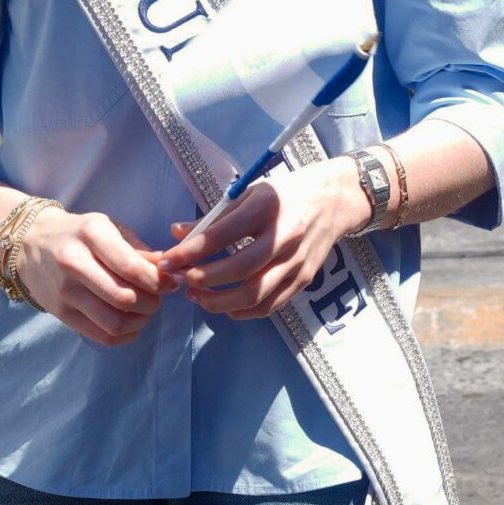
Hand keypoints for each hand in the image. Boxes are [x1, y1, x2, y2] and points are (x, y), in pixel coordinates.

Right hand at [15, 206, 172, 349]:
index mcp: (92, 235)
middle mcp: (75, 263)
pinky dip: (124, 336)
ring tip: (145, 312)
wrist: (30, 244)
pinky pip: (100, 336)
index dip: (158, 281)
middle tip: (158, 298)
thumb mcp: (107, 228)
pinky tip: (132, 326)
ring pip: (114, 322)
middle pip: (125, 298)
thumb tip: (169, 271)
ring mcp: (65, 292)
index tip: (170, 283)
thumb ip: (138, 250)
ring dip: (140, 322)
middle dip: (152, 303)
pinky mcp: (60, 313)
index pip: (132, 268)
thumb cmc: (78, 234)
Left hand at [159, 157, 369, 320]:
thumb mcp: (249, 194)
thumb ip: (214, 218)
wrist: (335, 199)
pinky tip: (224, 307)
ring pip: (253, 294)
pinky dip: (243, 311)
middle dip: (201, 279)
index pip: (221, 235)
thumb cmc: (287, 193)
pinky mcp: (304, 278)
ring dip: (218, 301)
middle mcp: (284, 236)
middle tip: (179, 280)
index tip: (167, 260)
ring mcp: (296, 261)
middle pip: (236, 269)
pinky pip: (270, 305)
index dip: (190, 252)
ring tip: (196, 296)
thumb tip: (176, 235)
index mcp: (267, 207)